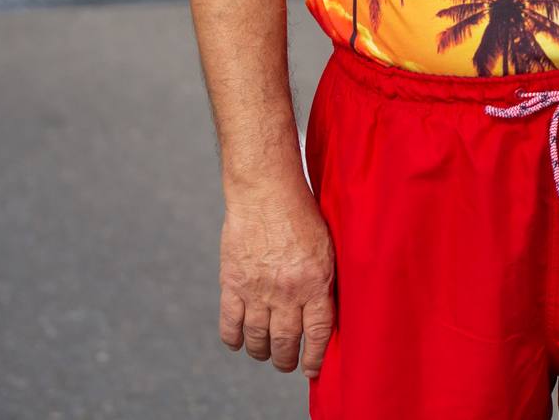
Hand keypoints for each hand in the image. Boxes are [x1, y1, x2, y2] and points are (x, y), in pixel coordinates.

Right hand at [218, 179, 336, 377]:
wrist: (266, 190)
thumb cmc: (302, 212)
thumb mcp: (328, 246)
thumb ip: (325, 279)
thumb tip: (327, 309)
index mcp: (316, 282)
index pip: (317, 333)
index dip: (314, 357)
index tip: (311, 369)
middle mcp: (287, 292)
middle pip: (286, 341)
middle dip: (286, 359)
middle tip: (286, 363)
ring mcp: (257, 290)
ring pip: (258, 338)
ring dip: (261, 352)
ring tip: (265, 354)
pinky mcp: (233, 283)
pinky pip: (231, 323)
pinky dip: (233, 339)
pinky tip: (239, 343)